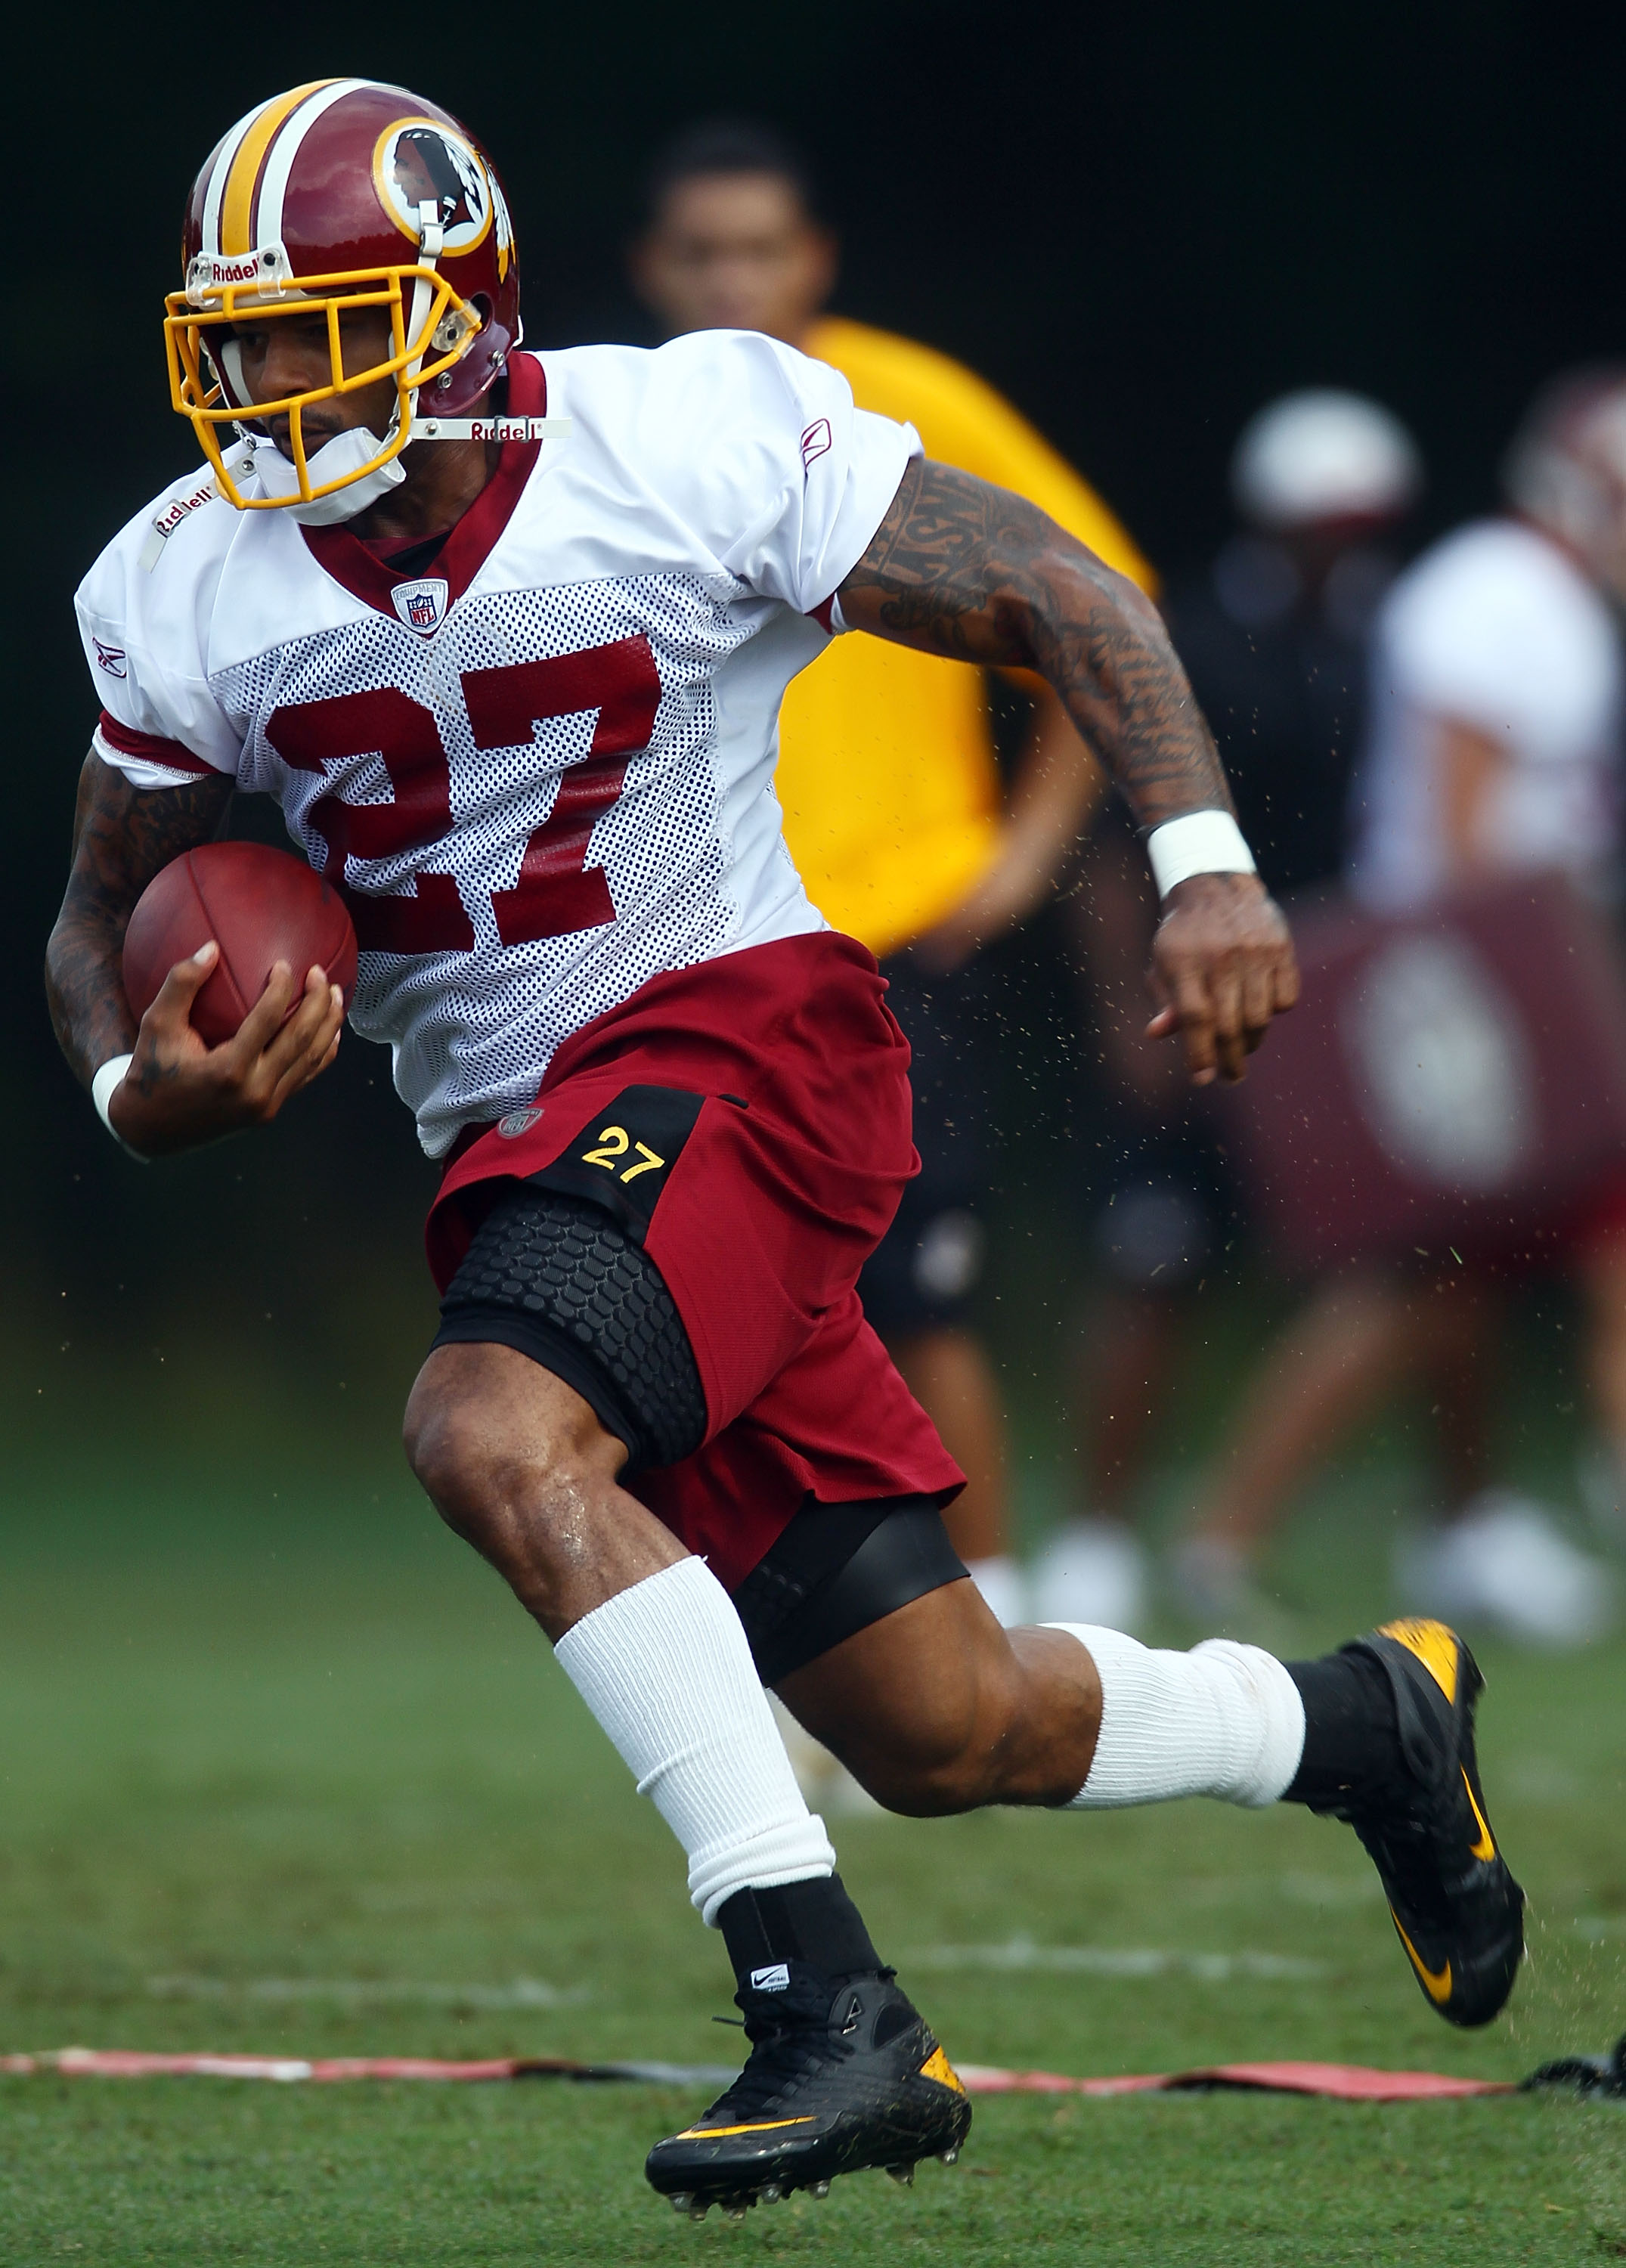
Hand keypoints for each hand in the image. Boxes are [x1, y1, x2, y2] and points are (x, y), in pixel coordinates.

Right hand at [108, 941, 343, 1155]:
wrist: (152, 1128)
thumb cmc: (153, 1069)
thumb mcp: (156, 1024)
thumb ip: (181, 984)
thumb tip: (212, 947)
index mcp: (229, 1070)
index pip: (269, 1020)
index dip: (282, 988)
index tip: (285, 965)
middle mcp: (255, 1091)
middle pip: (302, 1038)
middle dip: (318, 1002)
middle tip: (321, 973)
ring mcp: (267, 1105)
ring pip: (311, 1059)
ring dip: (330, 1024)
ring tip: (337, 995)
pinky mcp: (270, 1111)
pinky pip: (305, 1077)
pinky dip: (323, 1052)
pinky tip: (332, 1030)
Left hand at [1146, 871, 1297, 1085]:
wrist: (1216, 885)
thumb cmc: (1183, 937)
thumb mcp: (1163, 964)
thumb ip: (1166, 1001)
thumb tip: (1157, 1034)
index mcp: (1184, 961)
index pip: (1196, 1018)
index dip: (1200, 1053)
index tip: (1202, 1078)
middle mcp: (1221, 956)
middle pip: (1230, 1025)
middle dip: (1229, 1059)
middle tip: (1231, 1076)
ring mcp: (1255, 951)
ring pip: (1260, 1017)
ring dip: (1252, 1040)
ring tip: (1243, 1047)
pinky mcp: (1281, 947)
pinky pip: (1286, 999)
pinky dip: (1275, 1012)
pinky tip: (1261, 1009)